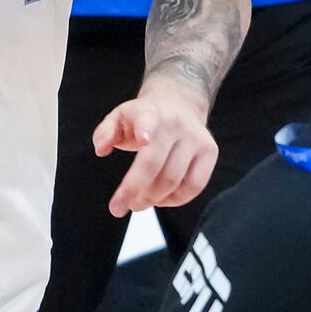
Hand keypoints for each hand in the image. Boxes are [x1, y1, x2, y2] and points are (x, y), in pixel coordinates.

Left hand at [94, 79, 216, 217]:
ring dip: (153, 199)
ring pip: (174, 180)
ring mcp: (196, 138)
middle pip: (155, 165)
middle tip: (120, 207)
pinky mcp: (210, 152)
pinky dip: (175, 200)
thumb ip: (105, 132)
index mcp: (150, 113)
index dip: (145, 130)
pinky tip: (160, 199)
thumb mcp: (119, 117)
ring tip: (138, 203)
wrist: (179, 103)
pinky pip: (194, 186)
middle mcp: (176, 124)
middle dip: (135, 191)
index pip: (148, 121)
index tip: (143, 140)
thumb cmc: (143, 118)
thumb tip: (101, 149)